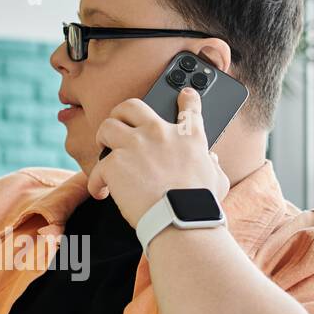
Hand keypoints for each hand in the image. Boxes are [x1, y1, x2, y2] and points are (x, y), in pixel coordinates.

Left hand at [85, 87, 229, 227]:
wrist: (180, 219)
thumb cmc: (200, 205)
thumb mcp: (217, 179)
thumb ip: (212, 164)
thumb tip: (211, 160)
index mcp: (188, 137)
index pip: (190, 107)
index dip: (186, 98)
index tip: (184, 94)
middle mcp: (160, 133)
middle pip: (132, 106)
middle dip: (121, 113)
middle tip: (118, 125)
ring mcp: (135, 145)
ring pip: (107, 127)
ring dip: (103, 139)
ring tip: (104, 153)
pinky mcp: (115, 164)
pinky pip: (98, 167)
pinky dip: (96, 182)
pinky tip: (101, 191)